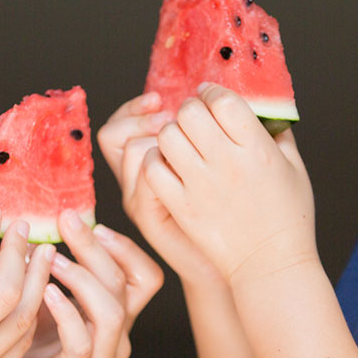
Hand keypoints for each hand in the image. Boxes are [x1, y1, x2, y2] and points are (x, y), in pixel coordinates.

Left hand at [0, 209, 162, 357]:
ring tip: (51, 257)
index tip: (89, 222)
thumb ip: (51, 264)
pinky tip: (45, 292)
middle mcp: (116, 337)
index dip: (124, 247)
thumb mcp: (38, 295)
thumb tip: (45, 211)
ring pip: (113, 311)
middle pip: (128, 283)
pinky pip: (83, 343)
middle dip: (96, 247)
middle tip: (65, 221)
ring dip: (82, 277)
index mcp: (114, 314)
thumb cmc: (14, 343)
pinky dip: (67, 312)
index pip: (144, 275)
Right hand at [97, 92, 223, 285]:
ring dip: (154, 136)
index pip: (122, 124)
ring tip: (178, 137)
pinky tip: (184, 163)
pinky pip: (147, 177)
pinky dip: (162, 163)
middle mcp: (137, 182)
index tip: (160, 100)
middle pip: (115, 132)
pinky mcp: (151, 216)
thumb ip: (216, 134)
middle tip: (165, 114)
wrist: (242, 262)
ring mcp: (141, 200)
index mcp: (152, 165)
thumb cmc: (238, 213)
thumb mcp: (222, 166)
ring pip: (132, 149)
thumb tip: (219, 96)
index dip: (136, 107)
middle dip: (140, 115)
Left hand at [144, 84, 318, 284]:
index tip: (207, 96)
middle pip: (190, 113)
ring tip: (179, 143)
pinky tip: (167, 166)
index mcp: (258, 149)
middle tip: (191, 120)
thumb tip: (264, 109)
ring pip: (167, 137)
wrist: (271, 266)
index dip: (211, 92)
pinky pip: (152, 169)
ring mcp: (200, 186)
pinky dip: (154, 161)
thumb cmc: (288, 218)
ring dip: (170, 134)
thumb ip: (278, 134)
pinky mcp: (181, 207)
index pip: (223, 101)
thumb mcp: (294, 169)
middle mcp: (227, 163)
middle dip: (188, 110)